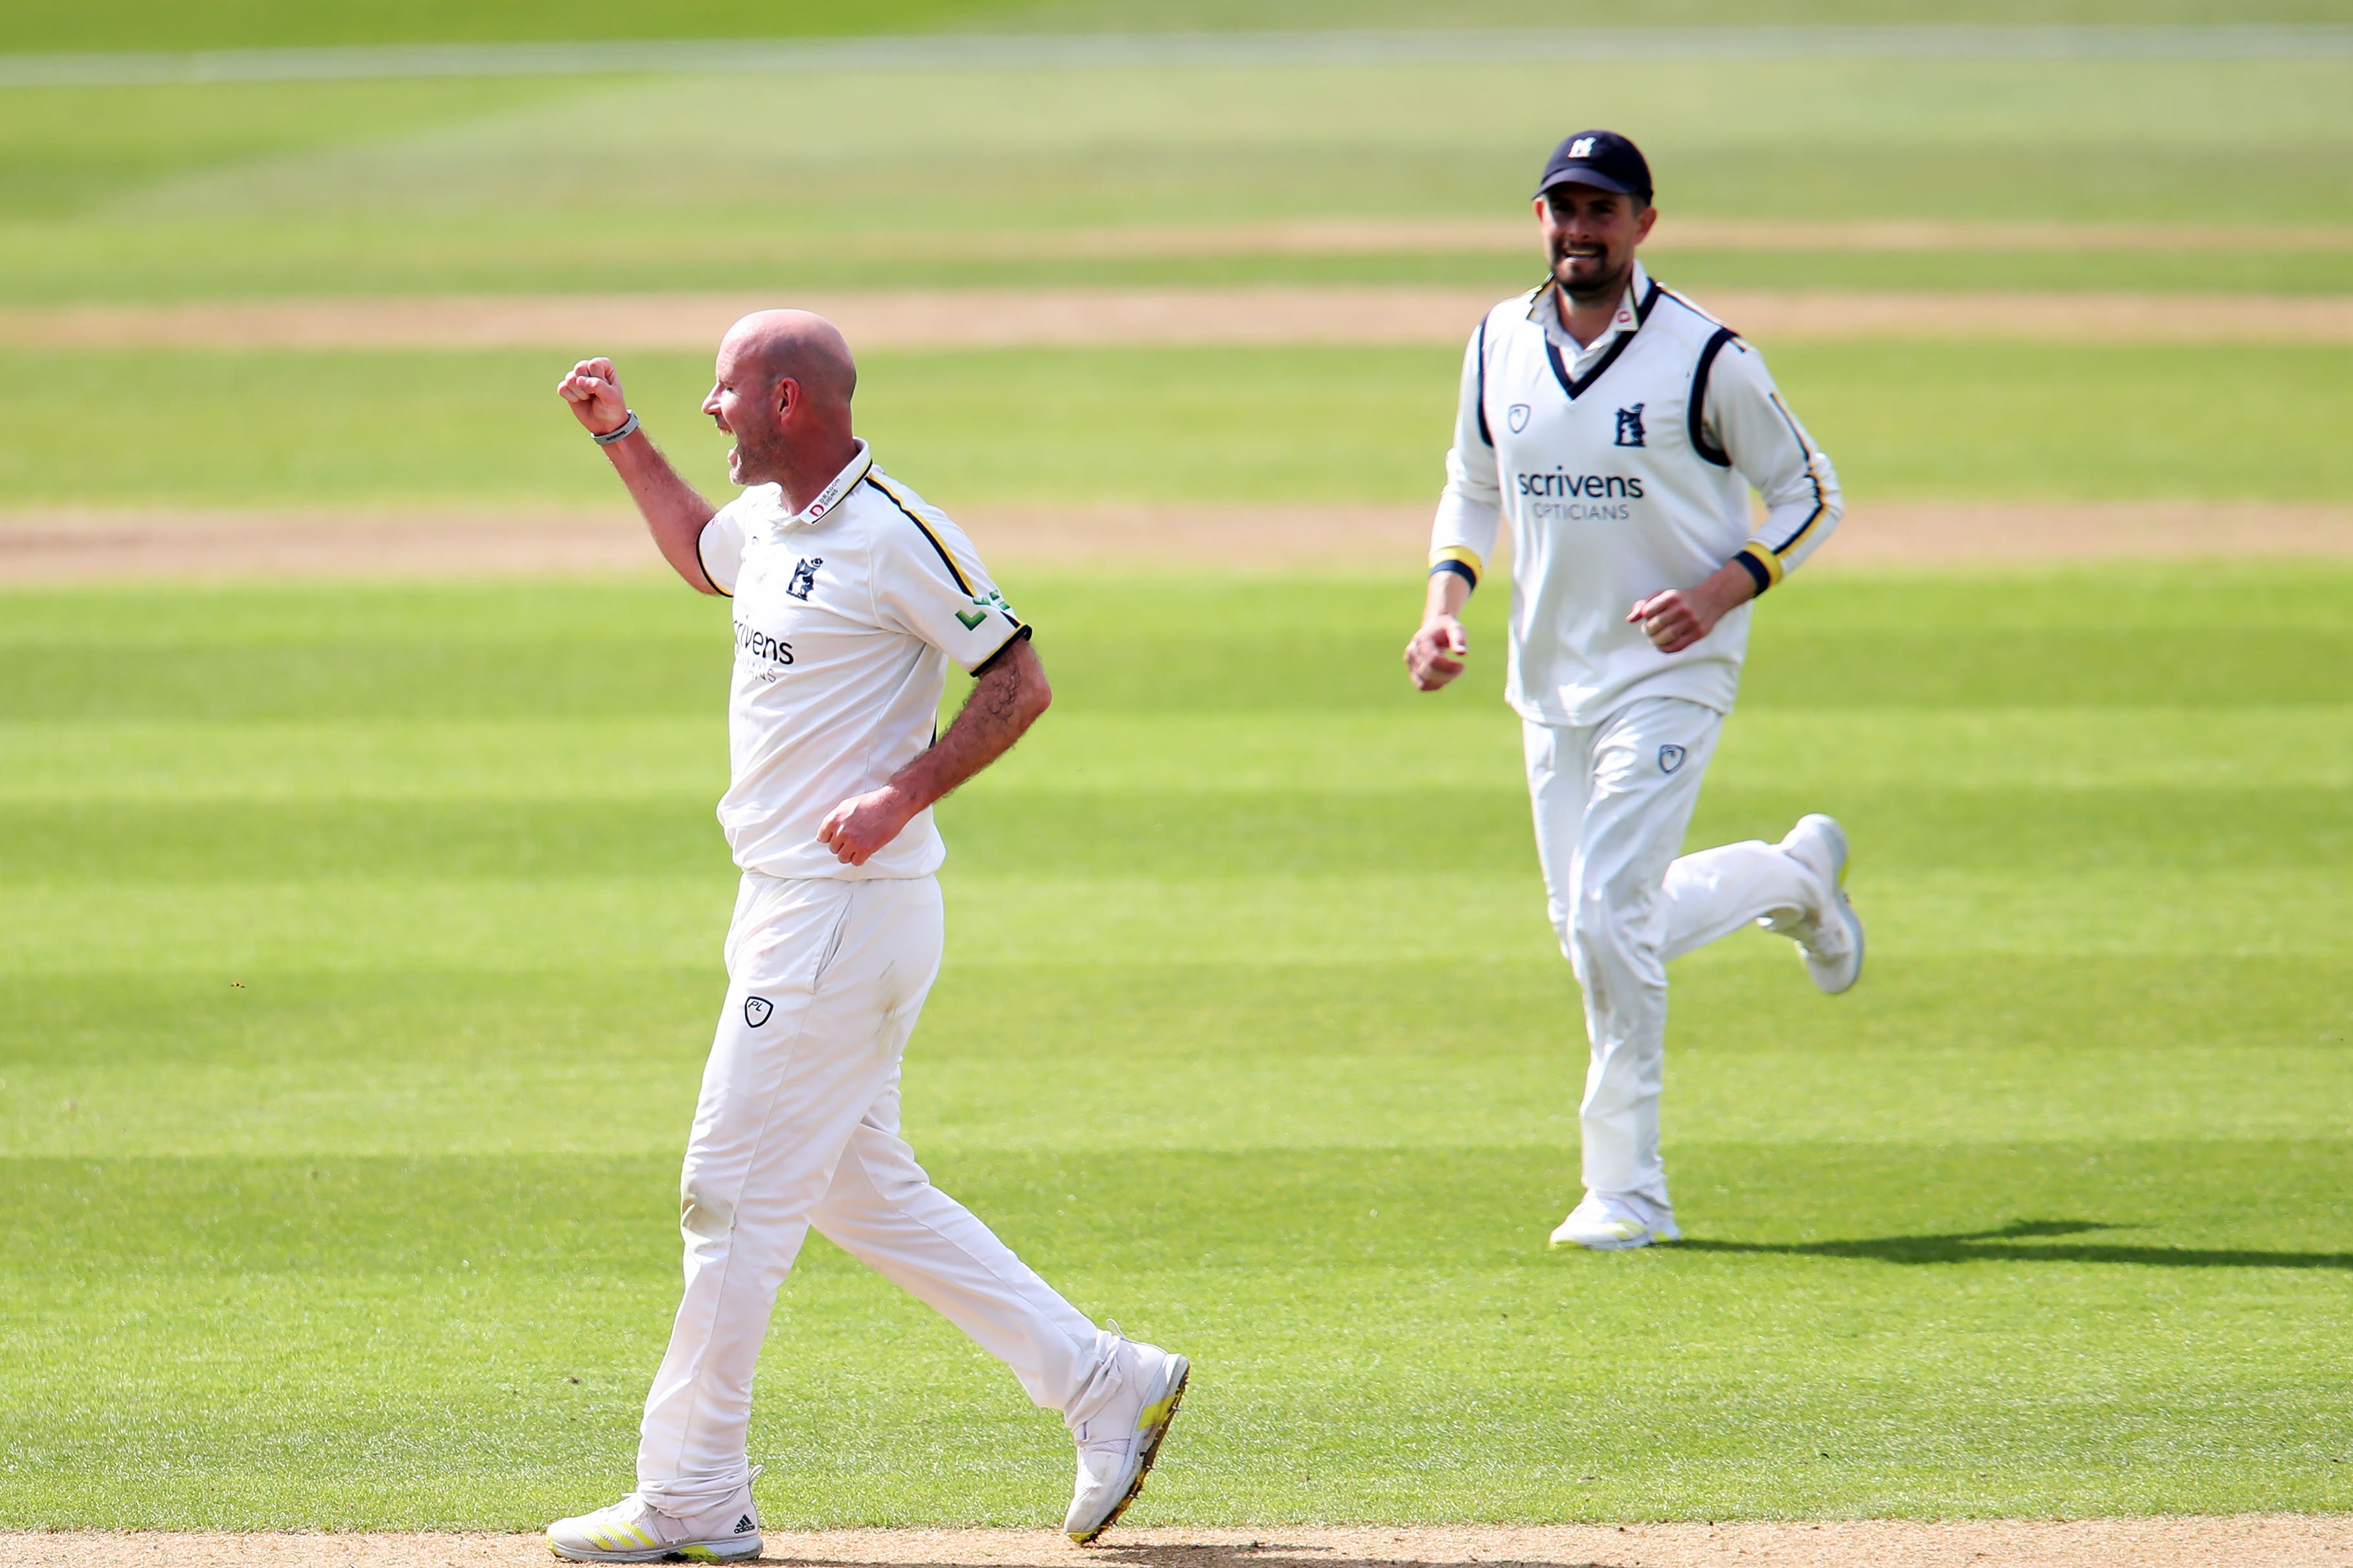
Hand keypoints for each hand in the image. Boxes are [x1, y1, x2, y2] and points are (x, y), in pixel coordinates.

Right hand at [558, 357, 631, 437]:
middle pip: (579, 368)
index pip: (594, 365)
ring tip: (589, 398)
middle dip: (587, 385)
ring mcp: (577, 377)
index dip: (598, 379)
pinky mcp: (567, 387)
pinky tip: (579, 400)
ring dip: (580, 393)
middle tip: (595, 394)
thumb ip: (598, 386)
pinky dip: (570, 397)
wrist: (605, 424)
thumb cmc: (612, 408)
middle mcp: (589, 367)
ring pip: (570, 378)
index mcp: (604, 365)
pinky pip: (562, 388)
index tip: (605, 389)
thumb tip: (580, 381)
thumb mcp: (611, 397)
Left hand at [817, 786, 920, 866]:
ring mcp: (852, 841)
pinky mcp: (865, 849)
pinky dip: (861, 858)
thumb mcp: (847, 805)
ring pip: (843, 857)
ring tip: (859, 846)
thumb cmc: (872, 802)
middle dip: (843, 845)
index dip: (831, 838)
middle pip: (833, 848)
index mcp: (834, 819)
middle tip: (853, 840)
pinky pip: (856, 862)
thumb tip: (826, 832)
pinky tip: (866, 851)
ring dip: (851, 854)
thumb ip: (835, 819)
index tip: (838, 839)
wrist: (891, 804)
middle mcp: (841, 831)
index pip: (822, 837)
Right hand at [1404, 616, 1468, 690]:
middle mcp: (1412, 651)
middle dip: (1447, 675)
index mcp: (1421, 640)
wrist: (1435, 626)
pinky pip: (1422, 685)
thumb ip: (1459, 640)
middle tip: (1460, 669)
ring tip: (1452, 672)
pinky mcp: (1412, 670)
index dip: (1448, 667)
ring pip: (1424, 682)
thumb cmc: (1447, 628)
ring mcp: (1409, 662)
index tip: (1462, 665)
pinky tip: (1445, 676)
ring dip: (1442, 681)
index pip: (1432, 660)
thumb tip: (1462, 652)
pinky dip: (1435, 685)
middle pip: (1428, 672)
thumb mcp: (1456, 629)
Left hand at [1628, 564, 1752, 653]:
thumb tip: (1629, 620)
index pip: (1648, 611)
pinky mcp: (1698, 633)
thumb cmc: (1681, 598)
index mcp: (1672, 596)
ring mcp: (1692, 621)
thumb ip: (1644, 605)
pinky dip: (1666, 649)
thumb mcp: (1663, 595)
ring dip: (1655, 641)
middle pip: (1656, 625)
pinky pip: (1678, 646)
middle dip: (1648, 631)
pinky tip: (1662, 646)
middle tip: (1649, 631)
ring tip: (1654, 639)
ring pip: (1666, 637)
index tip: (1648, 618)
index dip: (1645, 617)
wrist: (1712, 599)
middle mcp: (1683, 608)